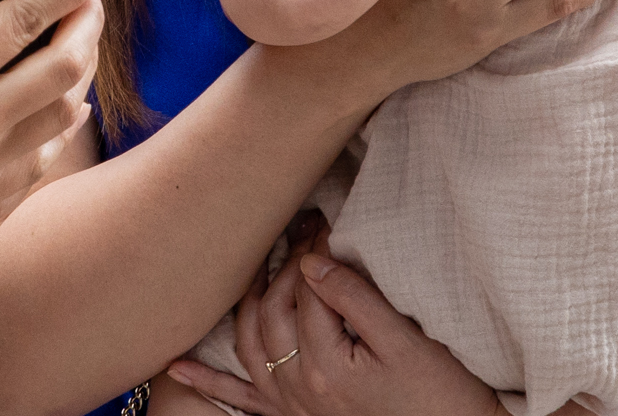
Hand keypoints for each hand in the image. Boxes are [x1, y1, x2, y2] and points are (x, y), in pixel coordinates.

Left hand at [167, 234, 504, 415]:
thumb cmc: (440, 395)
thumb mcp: (407, 344)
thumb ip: (356, 300)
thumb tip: (312, 260)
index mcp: (327, 366)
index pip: (306, 291)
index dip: (313, 250)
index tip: (323, 220)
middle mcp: (300, 387)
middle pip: (274, 311)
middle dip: (283, 266)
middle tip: (301, 228)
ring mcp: (293, 405)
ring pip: (250, 344)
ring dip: (245, 303)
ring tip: (251, 265)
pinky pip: (241, 399)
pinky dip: (208, 382)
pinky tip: (177, 367)